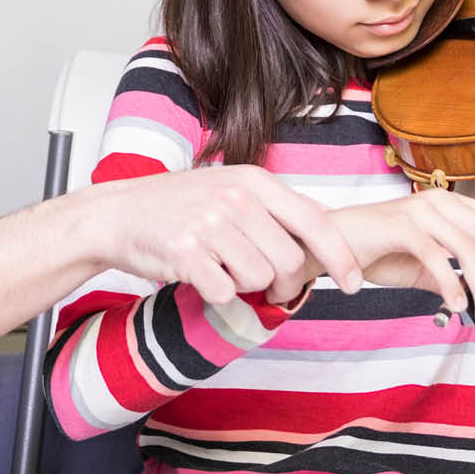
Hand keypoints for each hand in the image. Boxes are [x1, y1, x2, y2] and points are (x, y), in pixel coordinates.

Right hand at [88, 165, 363, 304]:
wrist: (118, 213)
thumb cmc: (180, 206)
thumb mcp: (232, 188)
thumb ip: (276, 208)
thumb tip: (327, 232)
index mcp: (254, 180)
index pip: (316, 221)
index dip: (341, 256)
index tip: (357, 282)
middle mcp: (236, 197)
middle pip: (291, 261)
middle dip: (285, 283)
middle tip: (267, 285)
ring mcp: (210, 223)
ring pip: (260, 279)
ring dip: (246, 286)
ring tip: (222, 268)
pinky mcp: (186, 252)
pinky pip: (225, 292)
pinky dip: (217, 293)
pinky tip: (200, 274)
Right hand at [327, 188, 474, 326]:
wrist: (329, 244)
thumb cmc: (376, 251)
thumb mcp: (425, 265)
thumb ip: (455, 275)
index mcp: (451, 204)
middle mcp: (440, 200)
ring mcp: (420, 210)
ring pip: (471, 248)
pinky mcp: (400, 225)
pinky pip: (437, 256)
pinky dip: (451, 285)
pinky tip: (453, 303)